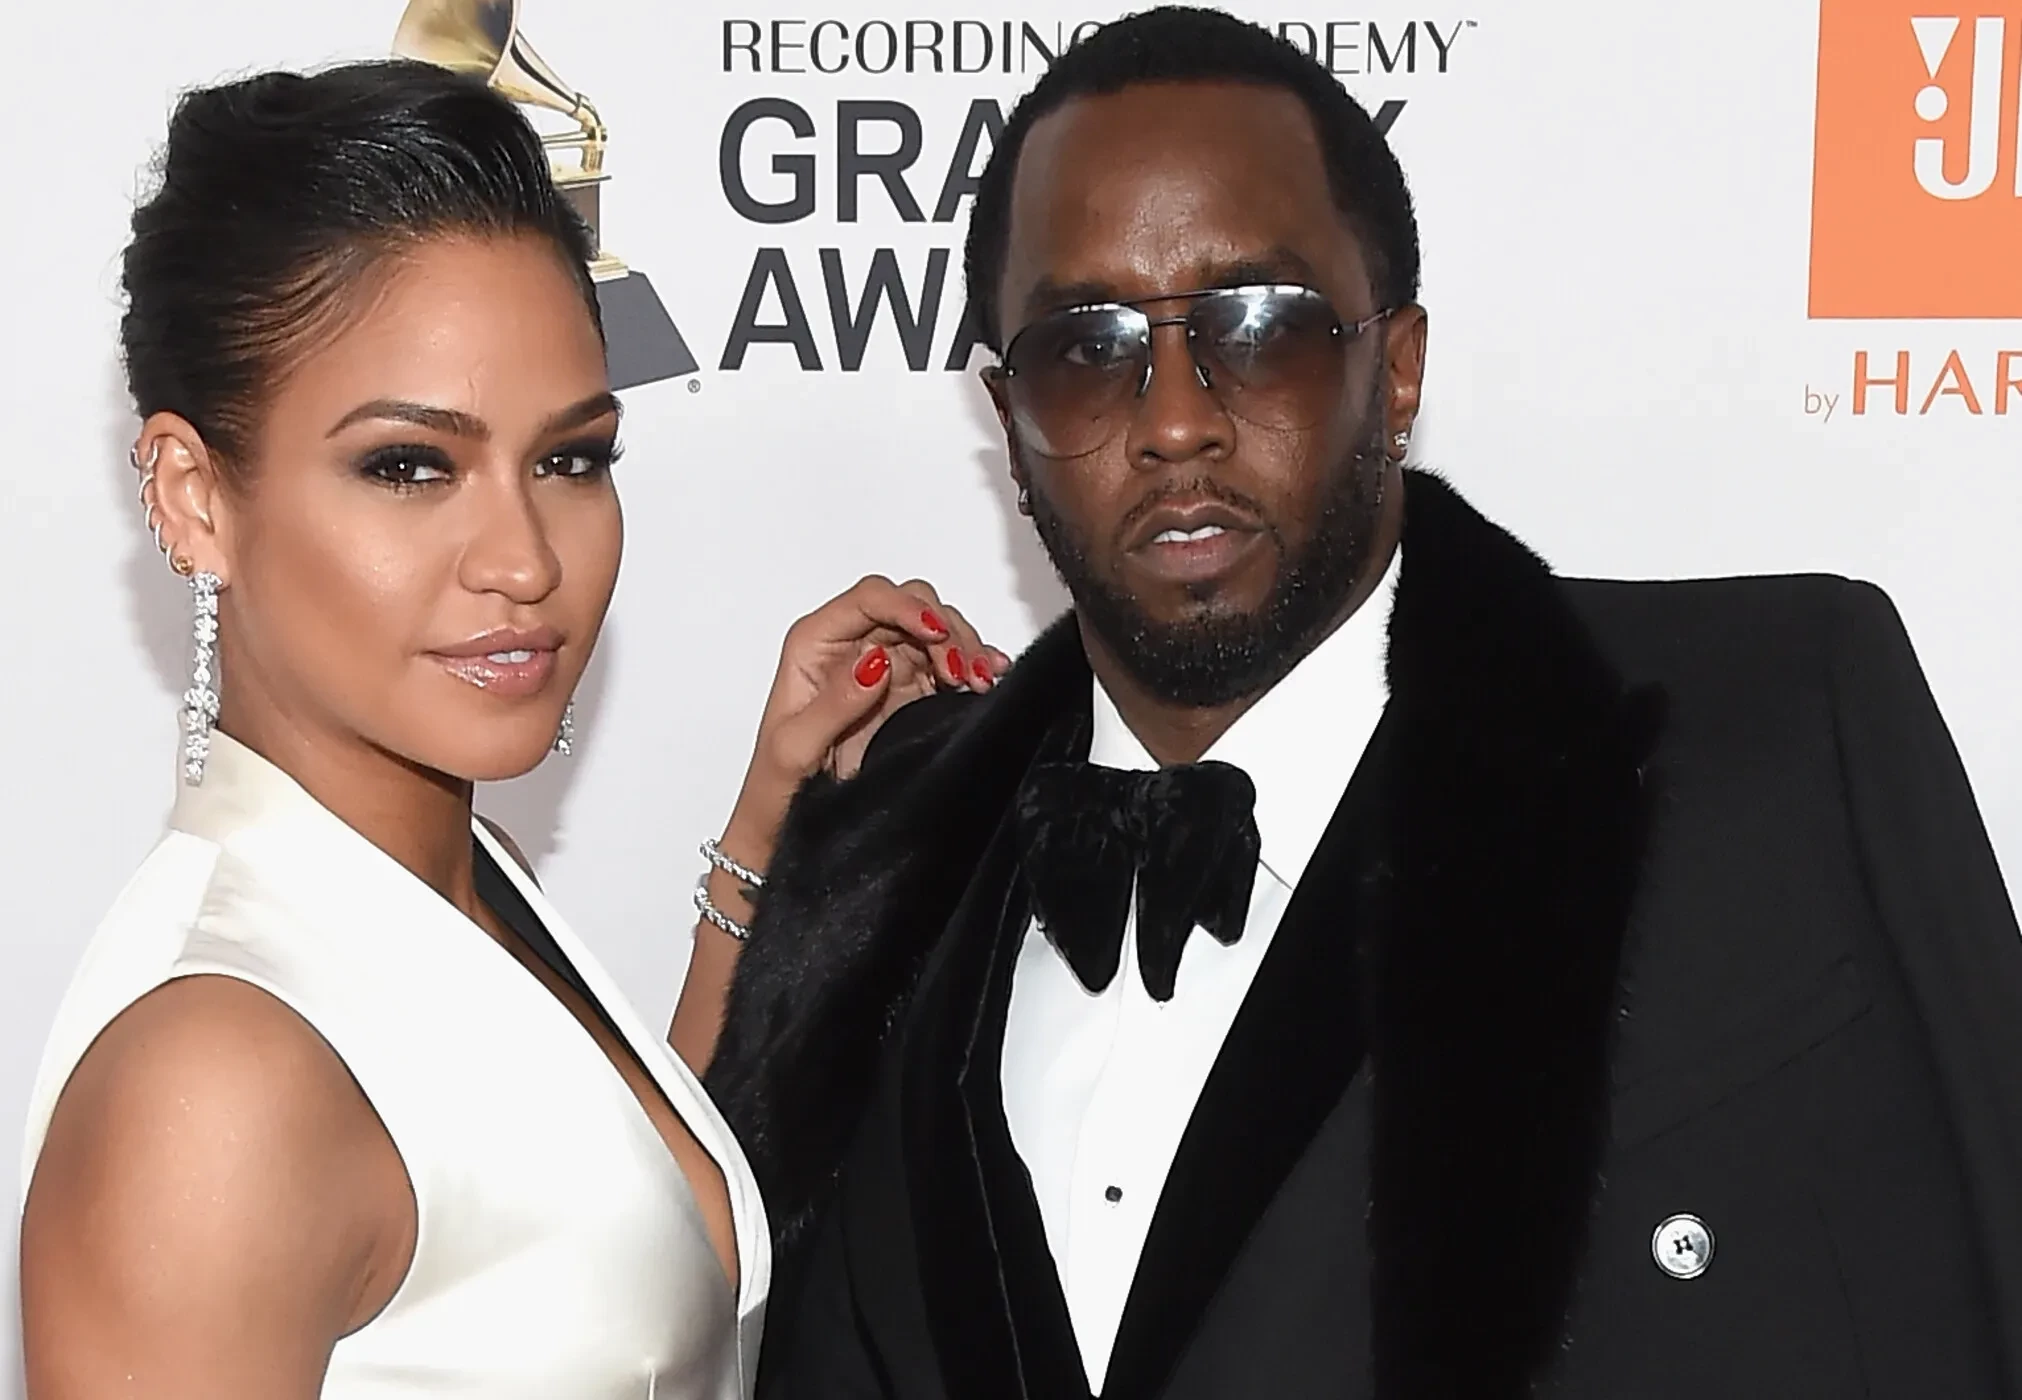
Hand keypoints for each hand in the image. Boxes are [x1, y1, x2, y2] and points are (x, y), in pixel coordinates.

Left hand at [728, 576, 1005, 845]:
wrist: (786, 823)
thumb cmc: (777, 784)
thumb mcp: (795, 748)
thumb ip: (835, 702)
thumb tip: (874, 659)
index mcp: (814, 644)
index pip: (868, 599)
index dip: (907, 606)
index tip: (936, 633)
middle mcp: (849, 645)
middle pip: (910, 605)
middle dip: (945, 629)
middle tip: (964, 672)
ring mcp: (881, 664)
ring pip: (935, 628)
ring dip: (964, 647)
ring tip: (980, 682)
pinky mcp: (908, 688)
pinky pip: (946, 659)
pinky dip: (972, 662)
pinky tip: (991, 676)